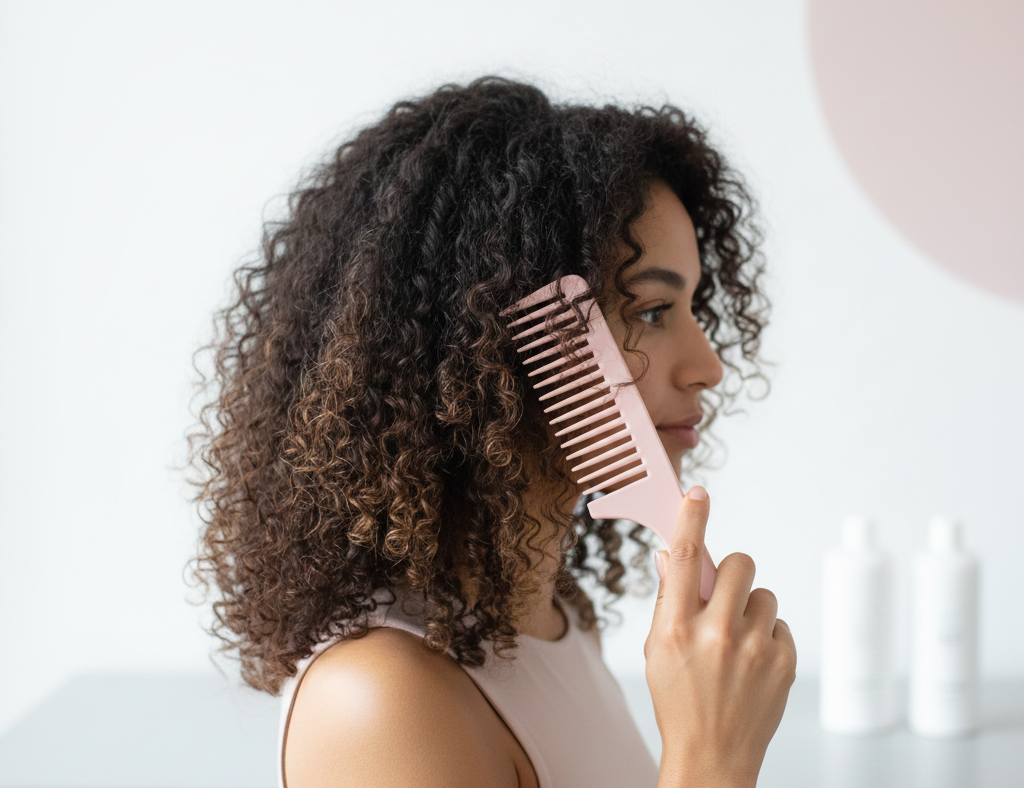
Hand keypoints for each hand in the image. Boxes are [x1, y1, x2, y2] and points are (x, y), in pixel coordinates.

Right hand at [645, 486, 796, 787]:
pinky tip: (752, 663)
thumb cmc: (679, 702)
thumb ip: (666, 602)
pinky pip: (780, 624)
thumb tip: (672, 557)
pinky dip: (767, 637)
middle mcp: (717, 635)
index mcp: (676, 629)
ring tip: (737, 641)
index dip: (692, 519)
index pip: (685, 559)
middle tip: (724, 593)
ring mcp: (755, 649)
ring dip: (751, 608)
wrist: (712, 756)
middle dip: (733, 571)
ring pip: (764, 594)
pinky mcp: (783, 662)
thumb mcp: (656, 650)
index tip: (698, 495)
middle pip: (740, 564)